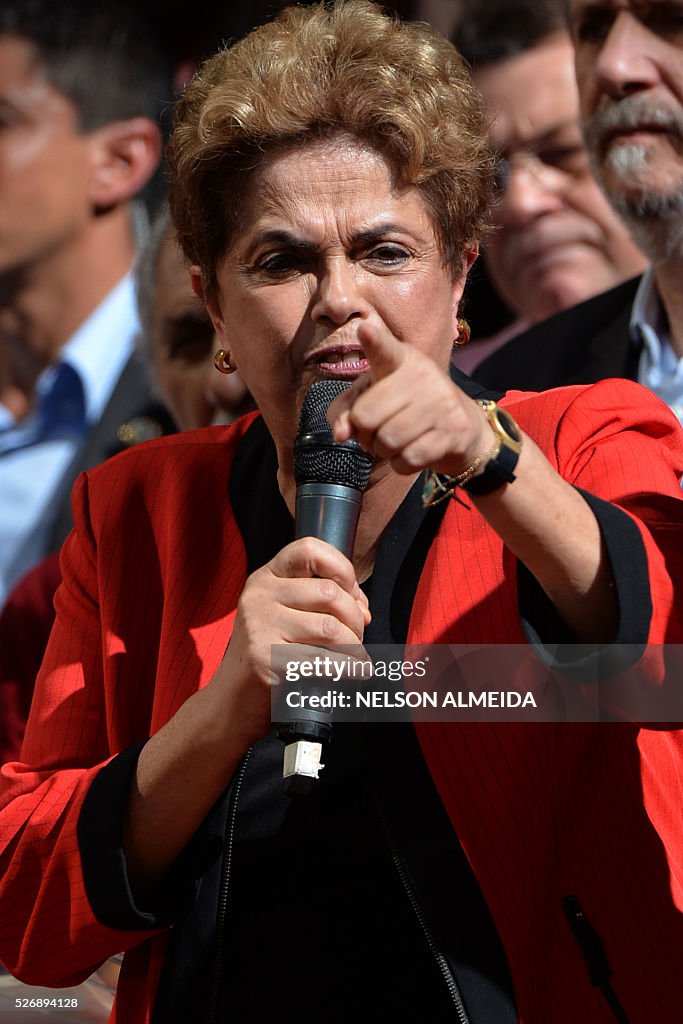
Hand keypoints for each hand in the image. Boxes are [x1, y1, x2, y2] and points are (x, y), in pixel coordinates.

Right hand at [208, 537, 370, 745]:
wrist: (233, 699)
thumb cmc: (270, 655)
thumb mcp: (288, 616)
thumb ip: (322, 602)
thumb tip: (362, 606)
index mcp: (266, 578)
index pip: (309, 549)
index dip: (341, 568)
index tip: (352, 593)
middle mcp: (259, 595)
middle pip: (329, 592)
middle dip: (355, 618)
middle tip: (356, 637)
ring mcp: (259, 625)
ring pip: (331, 627)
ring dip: (353, 646)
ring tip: (354, 657)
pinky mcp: (265, 657)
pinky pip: (323, 659)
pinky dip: (349, 668)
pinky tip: (355, 672)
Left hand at [326, 320, 494, 477]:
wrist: (464, 428)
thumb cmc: (408, 408)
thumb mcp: (375, 398)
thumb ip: (347, 410)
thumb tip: (342, 433)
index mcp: (400, 359)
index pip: (384, 349)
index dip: (374, 341)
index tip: (365, 329)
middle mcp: (422, 375)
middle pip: (366, 416)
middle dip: (364, 434)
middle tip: (376, 433)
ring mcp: (441, 403)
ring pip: (387, 441)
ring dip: (383, 451)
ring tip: (395, 442)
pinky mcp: (452, 432)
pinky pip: (408, 459)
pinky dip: (401, 464)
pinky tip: (412, 452)